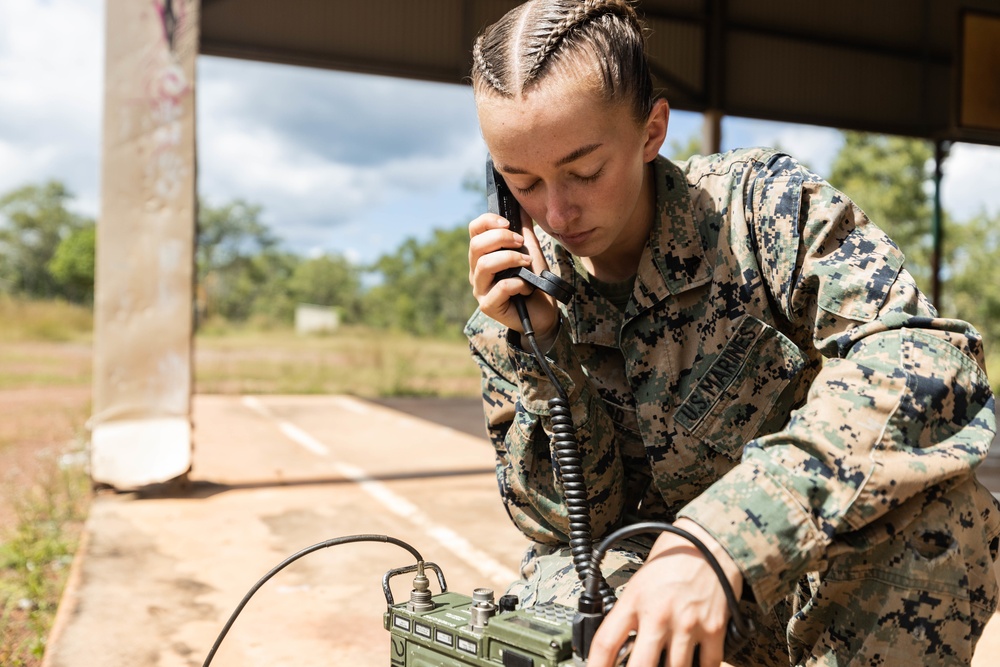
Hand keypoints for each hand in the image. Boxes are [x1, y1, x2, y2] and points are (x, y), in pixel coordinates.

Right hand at [468, 210, 559, 345]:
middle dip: (501, 239)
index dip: (488, 221)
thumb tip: (521, 206)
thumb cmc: (535, 282)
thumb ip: (524, 230)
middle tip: (520, 243)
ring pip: (484, 265)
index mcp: (483, 255)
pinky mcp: (488, 306)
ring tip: (526, 262)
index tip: (508, 223)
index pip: (474, 230)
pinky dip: (516, 283)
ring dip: (509, 259)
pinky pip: (499, 287)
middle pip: (476, 246)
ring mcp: (480, 290)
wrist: (544, 312)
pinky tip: (526, 286)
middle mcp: (476, 271)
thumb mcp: (531, 251)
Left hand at [587, 519, 742, 666]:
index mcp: (635, 600)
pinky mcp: (714, 629)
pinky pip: (708, 665)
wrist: (711, 541)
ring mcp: (687, 624)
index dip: (596, 666)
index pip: (606, 642)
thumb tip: (622, 646)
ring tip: (663, 661)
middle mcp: (659, 614)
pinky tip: (693, 662)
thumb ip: (631, 612)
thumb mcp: (640, 581)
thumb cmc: (673, 556)